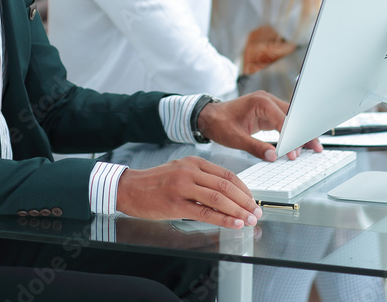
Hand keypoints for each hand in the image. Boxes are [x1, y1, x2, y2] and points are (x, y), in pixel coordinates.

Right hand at [116, 156, 261, 228]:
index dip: (244, 189)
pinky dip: (223, 219)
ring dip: (238, 211)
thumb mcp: (181, 171)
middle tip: (256, 212)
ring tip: (249, 220)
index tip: (253, 200)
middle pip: (226, 186)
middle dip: (245, 201)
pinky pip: (205, 212)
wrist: (129, 188)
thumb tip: (228, 195)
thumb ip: (202, 179)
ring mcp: (183, 187)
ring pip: (219, 198)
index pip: (227, 175)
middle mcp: (190, 171)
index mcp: (195, 162)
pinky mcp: (176, 204)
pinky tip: (233, 224)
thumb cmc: (156, 182)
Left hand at [197, 90, 322, 161]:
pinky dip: (292, 133)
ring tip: (313, 147)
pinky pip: (284, 122)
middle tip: (316, 148)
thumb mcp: (235, 138)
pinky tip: (299, 144)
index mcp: (260, 102)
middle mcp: (267, 100)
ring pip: (291, 119)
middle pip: (293, 116)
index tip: (294, 153)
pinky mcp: (267, 113)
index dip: (291, 138)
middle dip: (304, 133)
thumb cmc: (219, 123)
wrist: (208, 116)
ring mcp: (268, 106)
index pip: (283, 120)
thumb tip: (273, 157)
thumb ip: (255, 147)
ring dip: (301, 133)